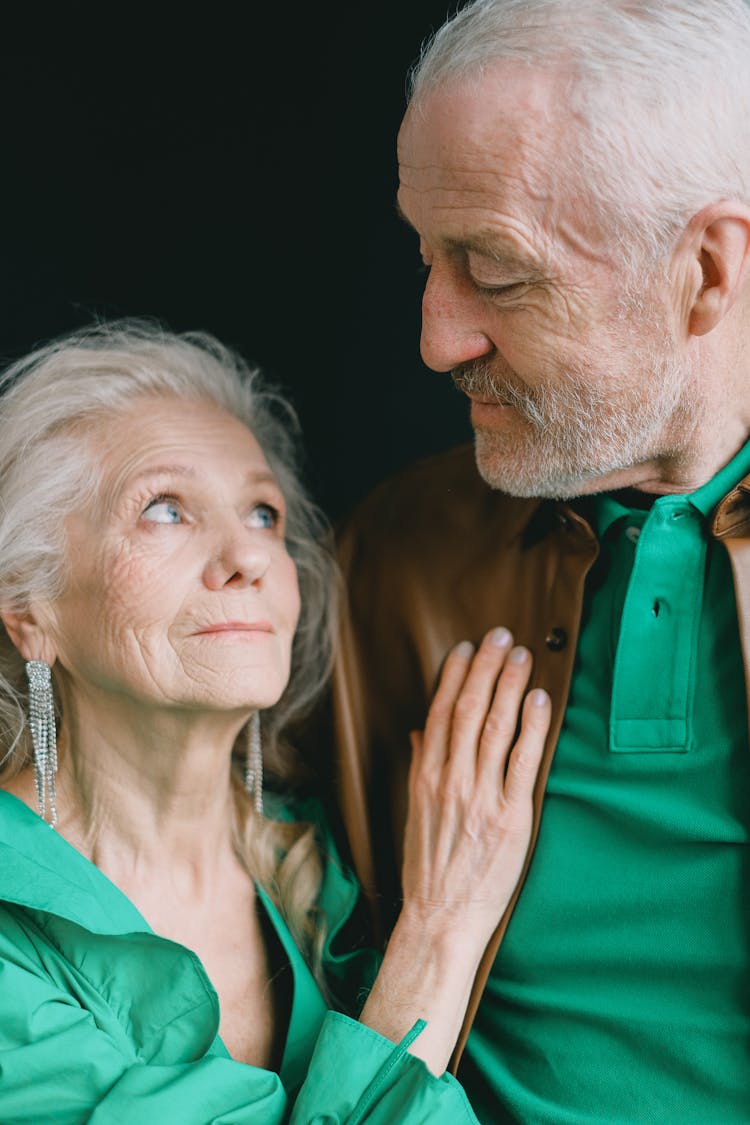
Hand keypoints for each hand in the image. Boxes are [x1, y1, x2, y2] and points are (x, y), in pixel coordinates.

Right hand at [400, 627, 549, 949]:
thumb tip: (423, 733)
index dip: (455, 676)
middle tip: (501, 635)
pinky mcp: (510, 817)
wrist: (441, 917)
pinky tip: (539, 700)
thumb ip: (421, 768)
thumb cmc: (429, 868)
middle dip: (486, 668)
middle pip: (469, 710)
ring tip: (522, 656)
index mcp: (426, 778)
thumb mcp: (415, 813)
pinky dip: (531, 727)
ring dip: (509, 686)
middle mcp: (450, 781)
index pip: (440, 713)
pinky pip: (522, 761)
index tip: (466, 648)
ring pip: (495, 727)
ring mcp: (480, 797)